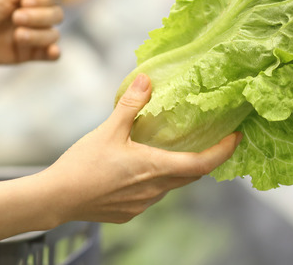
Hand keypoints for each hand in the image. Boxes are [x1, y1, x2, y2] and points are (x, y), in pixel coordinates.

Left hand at [0, 0, 63, 64]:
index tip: (24, 1)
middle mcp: (33, 16)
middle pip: (56, 15)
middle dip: (39, 17)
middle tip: (15, 17)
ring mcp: (32, 35)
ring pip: (53, 35)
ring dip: (39, 34)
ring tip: (17, 35)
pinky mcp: (28, 54)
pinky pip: (52, 55)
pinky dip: (54, 52)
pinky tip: (50, 50)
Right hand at [41, 74, 241, 223]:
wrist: (56, 198)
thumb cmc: (82, 165)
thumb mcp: (108, 129)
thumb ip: (131, 105)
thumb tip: (147, 80)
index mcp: (155, 168)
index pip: (202, 163)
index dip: (223, 151)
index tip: (236, 138)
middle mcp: (155, 191)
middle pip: (191, 175)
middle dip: (203, 158)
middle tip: (209, 139)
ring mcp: (143, 204)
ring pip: (170, 186)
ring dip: (175, 169)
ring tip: (168, 149)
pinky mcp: (129, 212)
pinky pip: (152, 195)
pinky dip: (154, 180)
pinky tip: (137, 169)